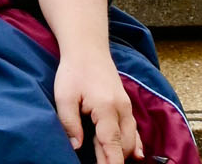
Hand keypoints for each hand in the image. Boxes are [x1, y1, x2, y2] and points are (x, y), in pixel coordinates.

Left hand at [54, 49, 143, 163]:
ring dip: (122, 152)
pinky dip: (135, 143)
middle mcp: (122, 110)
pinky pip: (134, 129)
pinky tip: (137, 155)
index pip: (111, 144)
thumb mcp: (64, 96)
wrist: (88, 49)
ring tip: (110, 161)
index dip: (110, 162)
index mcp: (106, 108)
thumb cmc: (73, 71)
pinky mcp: (125, 105)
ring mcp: (126, 107)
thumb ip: (69, 122)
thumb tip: (75, 146)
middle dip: (114, 159)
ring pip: (131, 138)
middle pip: (123, 144)